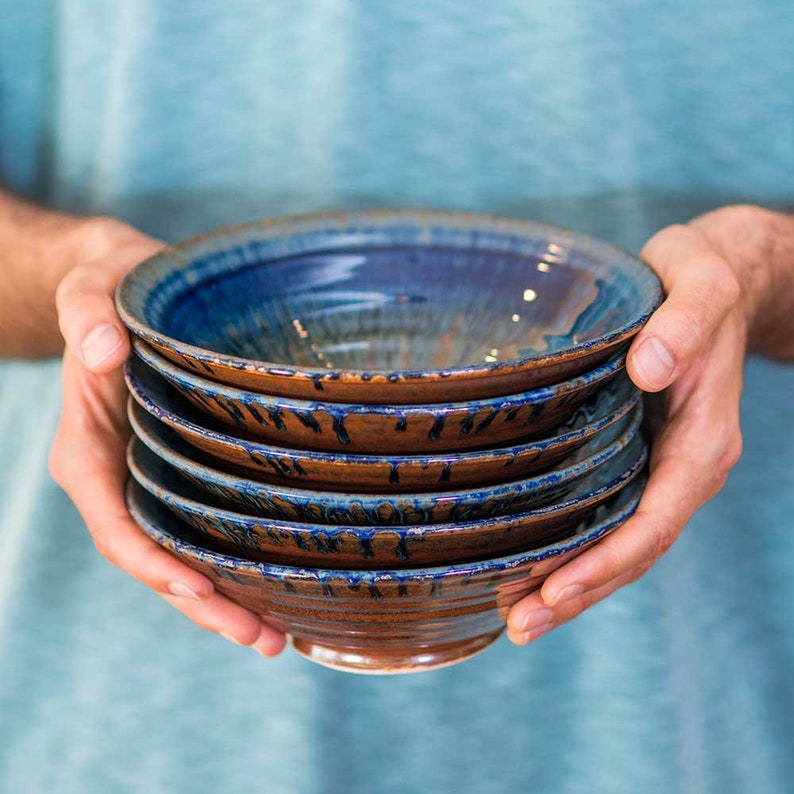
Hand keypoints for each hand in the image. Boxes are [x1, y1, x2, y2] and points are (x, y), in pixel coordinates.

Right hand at [48, 218, 284, 655]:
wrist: (127, 290)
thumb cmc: (108, 289)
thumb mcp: (90, 289)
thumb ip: (86, 316)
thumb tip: (100, 349)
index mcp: (88, 452)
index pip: (114, 522)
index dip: (151, 563)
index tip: (197, 589)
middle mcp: (119, 481)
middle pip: (155, 561)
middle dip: (203, 604)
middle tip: (262, 640)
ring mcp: (153, 485)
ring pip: (184, 559)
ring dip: (227, 600)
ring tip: (280, 637)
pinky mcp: (186, 477)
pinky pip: (207, 531)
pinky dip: (238, 564)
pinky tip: (281, 584)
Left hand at [507, 205, 778, 643]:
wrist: (716, 276)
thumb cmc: (703, 278)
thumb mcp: (699, 286)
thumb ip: (684, 325)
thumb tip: (649, 368)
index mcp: (704, 441)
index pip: (655, 522)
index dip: (606, 563)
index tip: (553, 593)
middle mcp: (685, 465)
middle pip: (634, 550)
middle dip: (579, 592)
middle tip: (519, 627)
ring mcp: (661, 464)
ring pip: (619, 541)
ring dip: (571, 581)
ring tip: (516, 614)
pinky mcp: (637, 453)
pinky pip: (608, 513)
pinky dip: (573, 545)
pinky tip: (531, 559)